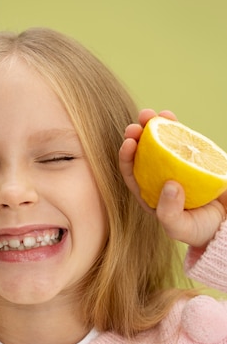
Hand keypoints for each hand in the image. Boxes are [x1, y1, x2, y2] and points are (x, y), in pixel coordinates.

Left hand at [119, 109, 226, 247]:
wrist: (225, 224)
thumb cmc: (198, 229)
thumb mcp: (179, 228)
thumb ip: (169, 212)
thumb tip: (169, 184)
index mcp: (148, 192)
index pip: (131, 172)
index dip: (126, 157)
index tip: (129, 143)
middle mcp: (158, 175)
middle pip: (141, 152)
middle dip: (136, 136)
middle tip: (137, 124)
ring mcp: (174, 163)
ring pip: (159, 141)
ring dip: (152, 126)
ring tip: (151, 114)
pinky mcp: (191, 155)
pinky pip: (180, 139)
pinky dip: (174, 127)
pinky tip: (169, 117)